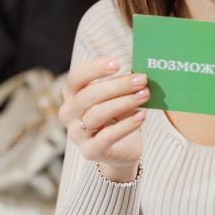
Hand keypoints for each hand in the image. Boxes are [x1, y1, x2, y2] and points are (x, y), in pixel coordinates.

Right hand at [60, 57, 150, 179]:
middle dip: (118, 86)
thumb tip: (140, 73)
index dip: (95, 69)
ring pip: (98, 114)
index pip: (77, 77)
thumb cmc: (119, 116)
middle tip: (141, 80)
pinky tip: (141, 117)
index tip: (117, 63)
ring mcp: (77, 134)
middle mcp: (69, 113)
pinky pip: (108, 136)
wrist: (123, 149)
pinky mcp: (90, 151)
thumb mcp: (119, 96)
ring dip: (124, 102)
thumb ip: (123, 84)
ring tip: (145, 96)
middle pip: (90, 95)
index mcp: (72, 94)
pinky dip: (126, 125)